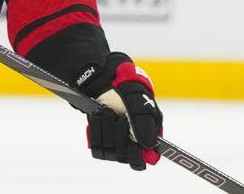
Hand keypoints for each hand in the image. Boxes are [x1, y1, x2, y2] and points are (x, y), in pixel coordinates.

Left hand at [76, 52, 162, 169]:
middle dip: (119, 134)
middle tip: (118, 117)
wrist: (105, 81)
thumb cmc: (127, 90)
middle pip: (123, 156)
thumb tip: (148, 146)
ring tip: (107, 112)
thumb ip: (144, 123)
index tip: (132, 143)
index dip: (136, 155)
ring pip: (109, 151)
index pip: (140, 160)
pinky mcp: (100, 140)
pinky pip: (96, 146)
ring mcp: (114, 143)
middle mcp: (130, 144)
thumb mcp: (139, 102)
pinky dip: (95, 129)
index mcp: (146, 137)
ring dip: (106, 128)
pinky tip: (98, 116)